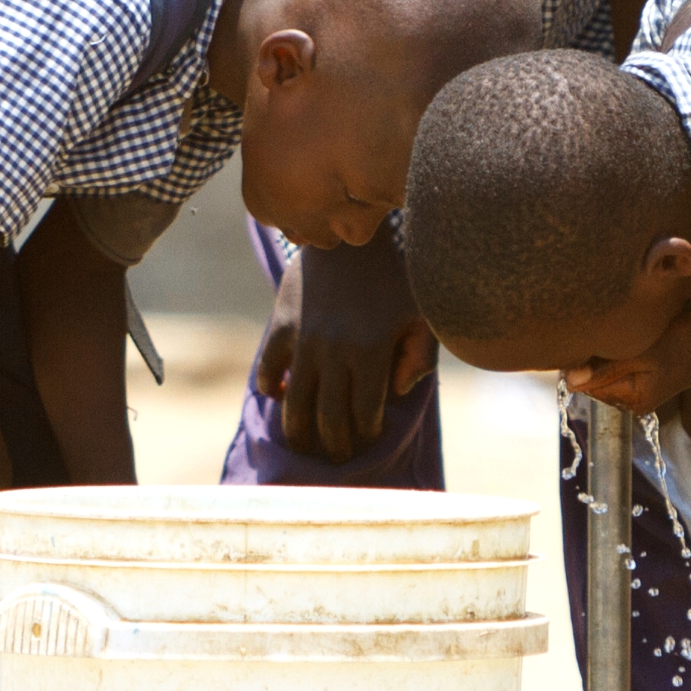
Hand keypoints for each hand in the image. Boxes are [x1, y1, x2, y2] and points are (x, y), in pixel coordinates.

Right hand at [252, 233, 433, 460]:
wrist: (354, 234)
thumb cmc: (398, 277)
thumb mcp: (424, 314)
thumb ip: (420, 357)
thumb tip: (397, 393)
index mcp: (372, 351)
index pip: (364, 415)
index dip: (366, 436)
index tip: (368, 442)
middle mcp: (335, 350)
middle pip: (328, 419)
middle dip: (334, 446)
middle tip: (339, 455)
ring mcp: (304, 338)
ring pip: (295, 403)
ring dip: (299, 431)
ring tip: (307, 442)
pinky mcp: (281, 323)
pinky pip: (267, 367)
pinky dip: (270, 387)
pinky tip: (282, 393)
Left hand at [561, 309, 690, 417]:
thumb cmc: (687, 336)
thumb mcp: (643, 349)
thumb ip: (604, 367)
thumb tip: (569, 381)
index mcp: (631, 398)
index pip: (583, 383)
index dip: (579, 357)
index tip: (589, 330)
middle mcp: (634, 402)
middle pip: (593, 378)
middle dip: (594, 355)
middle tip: (609, 325)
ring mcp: (642, 391)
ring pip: (606, 371)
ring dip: (609, 352)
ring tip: (627, 329)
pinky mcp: (650, 379)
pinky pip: (621, 367)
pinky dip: (622, 352)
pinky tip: (637, 336)